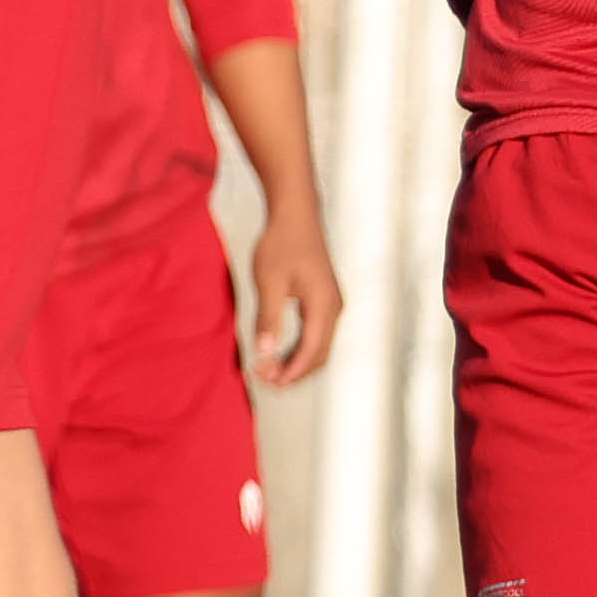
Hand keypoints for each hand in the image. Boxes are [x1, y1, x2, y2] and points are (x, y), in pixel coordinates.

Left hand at [248, 202, 343, 386]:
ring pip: (318, 347)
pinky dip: (299, 348)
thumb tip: (264, 352)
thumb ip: (268, 318)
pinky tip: (277, 350)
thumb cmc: (280, 243)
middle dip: (293, 372)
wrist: (295, 214)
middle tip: (262, 378)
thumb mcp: (268, 281)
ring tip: (267, 369)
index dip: (290, 372)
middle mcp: (334, 309)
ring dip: (295, 361)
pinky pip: (316, 334)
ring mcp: (332, 305)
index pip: (311, 352)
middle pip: (319, 355)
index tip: (267, 382)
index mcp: (323, 307)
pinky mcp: (324, 300)